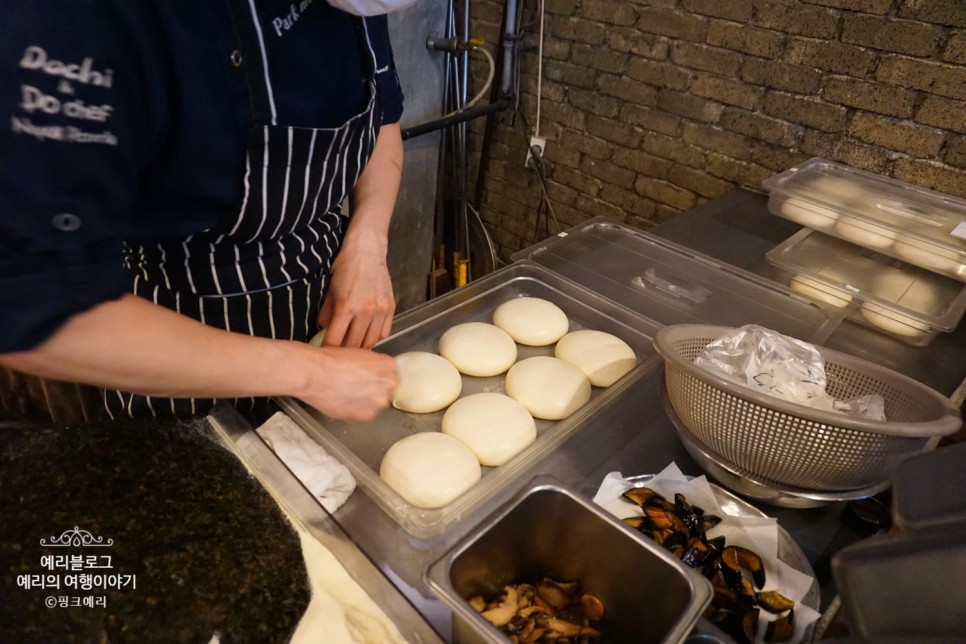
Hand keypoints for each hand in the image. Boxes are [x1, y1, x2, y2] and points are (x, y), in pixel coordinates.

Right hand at [302, 346, 397, 421]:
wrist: (315, 374)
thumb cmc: (331, 360)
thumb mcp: (358, 353)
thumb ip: (373, 364)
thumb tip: (374, 373)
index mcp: (388, 365)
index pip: (390, 373)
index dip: (376, 376)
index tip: (367, 377)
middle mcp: (388, 384)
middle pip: (385, 390)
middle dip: (373, 389)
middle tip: (355, 386)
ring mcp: (378, 401)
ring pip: (375, 403)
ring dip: (365, 401)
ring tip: (347, 394)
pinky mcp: (366, 415)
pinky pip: (364, 414)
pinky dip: (355, 410)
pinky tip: (343, 401)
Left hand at [318, 230, 394, 349]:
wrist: (367, 250)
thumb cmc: (345, 267)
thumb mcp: (330, 289)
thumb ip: (326, 312)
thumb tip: (324, 329)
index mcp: (346, 307)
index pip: (335, 340)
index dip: (328, 349)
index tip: (324, 353)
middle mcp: (365, 311)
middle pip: (354, 345)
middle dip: (344, 352)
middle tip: (338, 353)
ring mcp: (380, 311)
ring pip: (370, 342)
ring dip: (360, 347)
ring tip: (352, 347)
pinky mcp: (391, 308)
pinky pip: (384, 333)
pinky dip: (374, 337)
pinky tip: (367, 334)